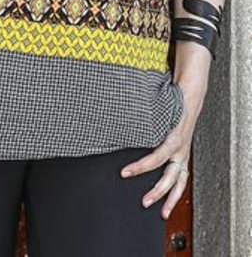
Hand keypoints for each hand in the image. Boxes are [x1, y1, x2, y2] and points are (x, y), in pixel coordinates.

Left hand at [119, 87, 199, 219]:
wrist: (191, 98)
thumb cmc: (171, 102)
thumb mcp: (158, 109)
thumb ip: (143, 118)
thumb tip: (118, 120)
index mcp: (173, 139)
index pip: (156, 158)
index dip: (140, 167)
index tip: (124, 173)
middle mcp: (180, 150)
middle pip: (170, 177)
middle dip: (157, 191)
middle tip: (144, 202)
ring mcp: (184, 155)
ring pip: (180, 183)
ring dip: (171, 199)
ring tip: (162, 213)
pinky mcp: (185, 157)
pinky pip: (182, 179)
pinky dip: (177, 192)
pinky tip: (169, 203)